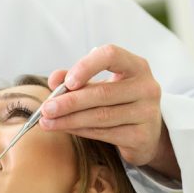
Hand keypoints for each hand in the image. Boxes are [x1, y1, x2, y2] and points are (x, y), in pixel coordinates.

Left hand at [41, 44, 179, 178]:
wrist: (146, 132)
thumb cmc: (117, 100)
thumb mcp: (98, 83)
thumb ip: (74, 78)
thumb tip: (54, 79)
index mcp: (135, 66)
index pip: (111, 56)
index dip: (86, 66)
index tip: (67, 82)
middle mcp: (146, 87)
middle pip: (102, 93)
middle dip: (69, 102)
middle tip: (45, 109)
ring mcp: (147, 113)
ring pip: (101, 116)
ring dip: (69, 120)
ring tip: (46, 122)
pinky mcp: (142, 136)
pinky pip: (104, 133)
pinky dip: (80, 131)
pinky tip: (64, 128)